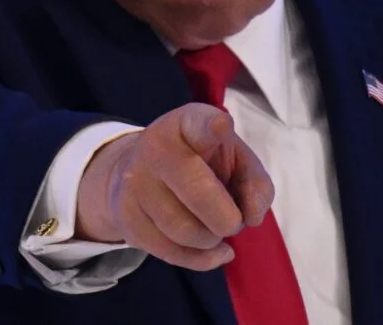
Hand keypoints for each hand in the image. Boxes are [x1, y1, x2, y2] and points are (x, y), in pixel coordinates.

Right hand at [76, 103, 274, 270]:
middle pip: (199, 193)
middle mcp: (155, 148)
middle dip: (229, 219)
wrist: (135, 171)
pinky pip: (172, 253)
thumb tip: (252, 217)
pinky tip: (211, 250)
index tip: (220, 126)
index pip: (199, 125)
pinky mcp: (126, 218)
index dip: (212, 127)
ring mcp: (135, 183)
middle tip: (233, 221)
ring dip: (212, 239)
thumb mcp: (233, 159)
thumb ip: (255, 183)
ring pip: (186, 231)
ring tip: (213, 228)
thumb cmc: (199, 162)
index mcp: (187, 124)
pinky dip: (201, 258)